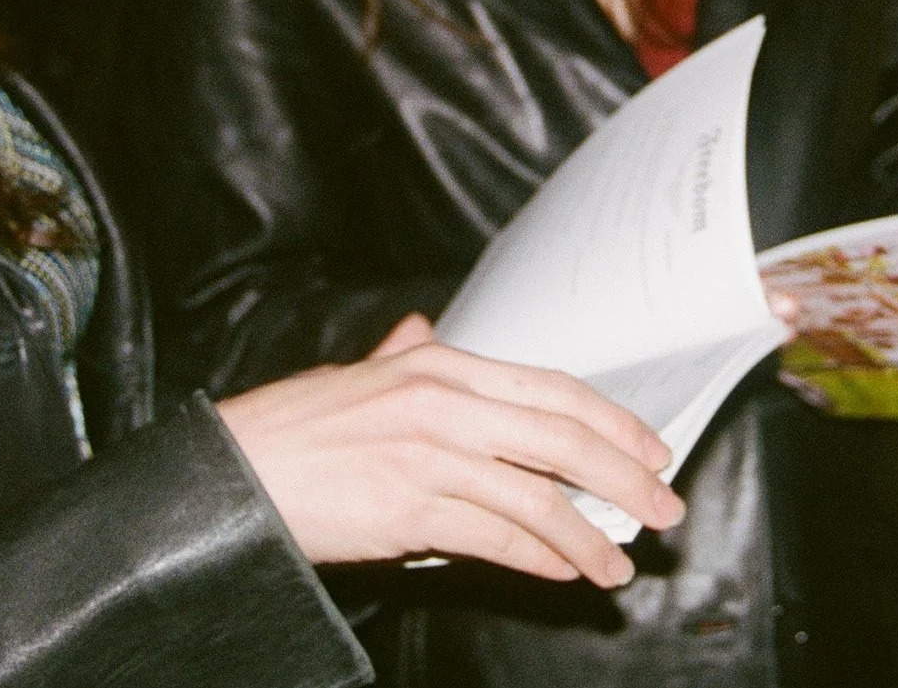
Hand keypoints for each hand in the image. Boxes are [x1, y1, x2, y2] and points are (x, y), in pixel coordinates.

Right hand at [218, 314, 683, 586]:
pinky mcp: (410, 509)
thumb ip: (398, 351)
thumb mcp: (356, 375)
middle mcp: (442, 402)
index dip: (611, 421)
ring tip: (617, 567)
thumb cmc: (293, 428)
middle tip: (663, 508)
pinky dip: (541, 559)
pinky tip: (564, 572)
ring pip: (538, 498)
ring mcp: (428, 456)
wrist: (235, 471)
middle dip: (624, 477)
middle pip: (561, 439)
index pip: (551, 388)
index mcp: (438, 364)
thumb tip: (422, 324)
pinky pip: (496, 539)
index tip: (651, 450)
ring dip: (589, 538)